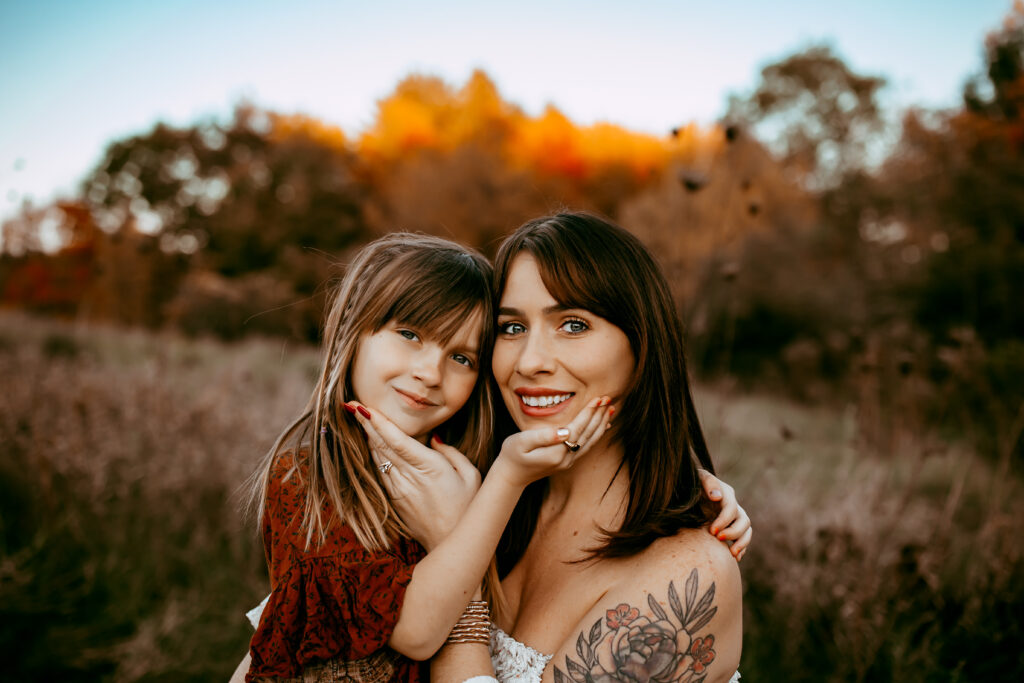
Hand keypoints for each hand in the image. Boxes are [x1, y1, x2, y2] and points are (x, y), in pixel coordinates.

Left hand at [347, 402, 480, 550]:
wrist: (451, 544)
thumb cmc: (468, 508)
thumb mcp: (470, 475)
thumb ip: (451, 453)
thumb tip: (434, 439)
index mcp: (429, 466)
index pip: (397, 439)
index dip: (378, 422)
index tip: (363, 407)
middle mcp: (409, 477)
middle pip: (381, 445)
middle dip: (365, 424)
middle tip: (351, 405)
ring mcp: (399, 490)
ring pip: (378, 458)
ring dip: (368, 438)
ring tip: (359, 419)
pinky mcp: (395, 500)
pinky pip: (382, 472)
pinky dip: (375, 456)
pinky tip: (371, 445)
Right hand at [490, 396, 614, 488]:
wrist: (511, 475)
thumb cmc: (513, 454)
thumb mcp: (522, 442)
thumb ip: (543, 436)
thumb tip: (564, 431)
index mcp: (557, 452)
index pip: (578, 428)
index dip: (588, 413)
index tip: (598, 399)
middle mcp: (566, 459)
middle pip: (588, 434)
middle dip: (598, 415)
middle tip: (608, 399)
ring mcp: (568, 462)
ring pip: (590, 440)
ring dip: (601, 424)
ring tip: (610, 409)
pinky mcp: (567, 462)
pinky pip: (586, 446)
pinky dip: (596, 434)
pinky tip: (603, 426)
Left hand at [699, 469, 751, 560]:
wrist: (687, 493)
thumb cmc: (691, 484)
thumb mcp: (698, 479)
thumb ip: (708, 484)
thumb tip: (717, 497)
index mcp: (726, 494)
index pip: (731, 508)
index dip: (724, 521)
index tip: (712, 531)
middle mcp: (733, 506)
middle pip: (744, 521)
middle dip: (733, 532)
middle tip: (718, 539)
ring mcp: (735, 518)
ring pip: (747, 531)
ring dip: (742, 543)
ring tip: (731, 554)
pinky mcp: (732, 528)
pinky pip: (744, 539)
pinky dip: (742, 549)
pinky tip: (735, 558)